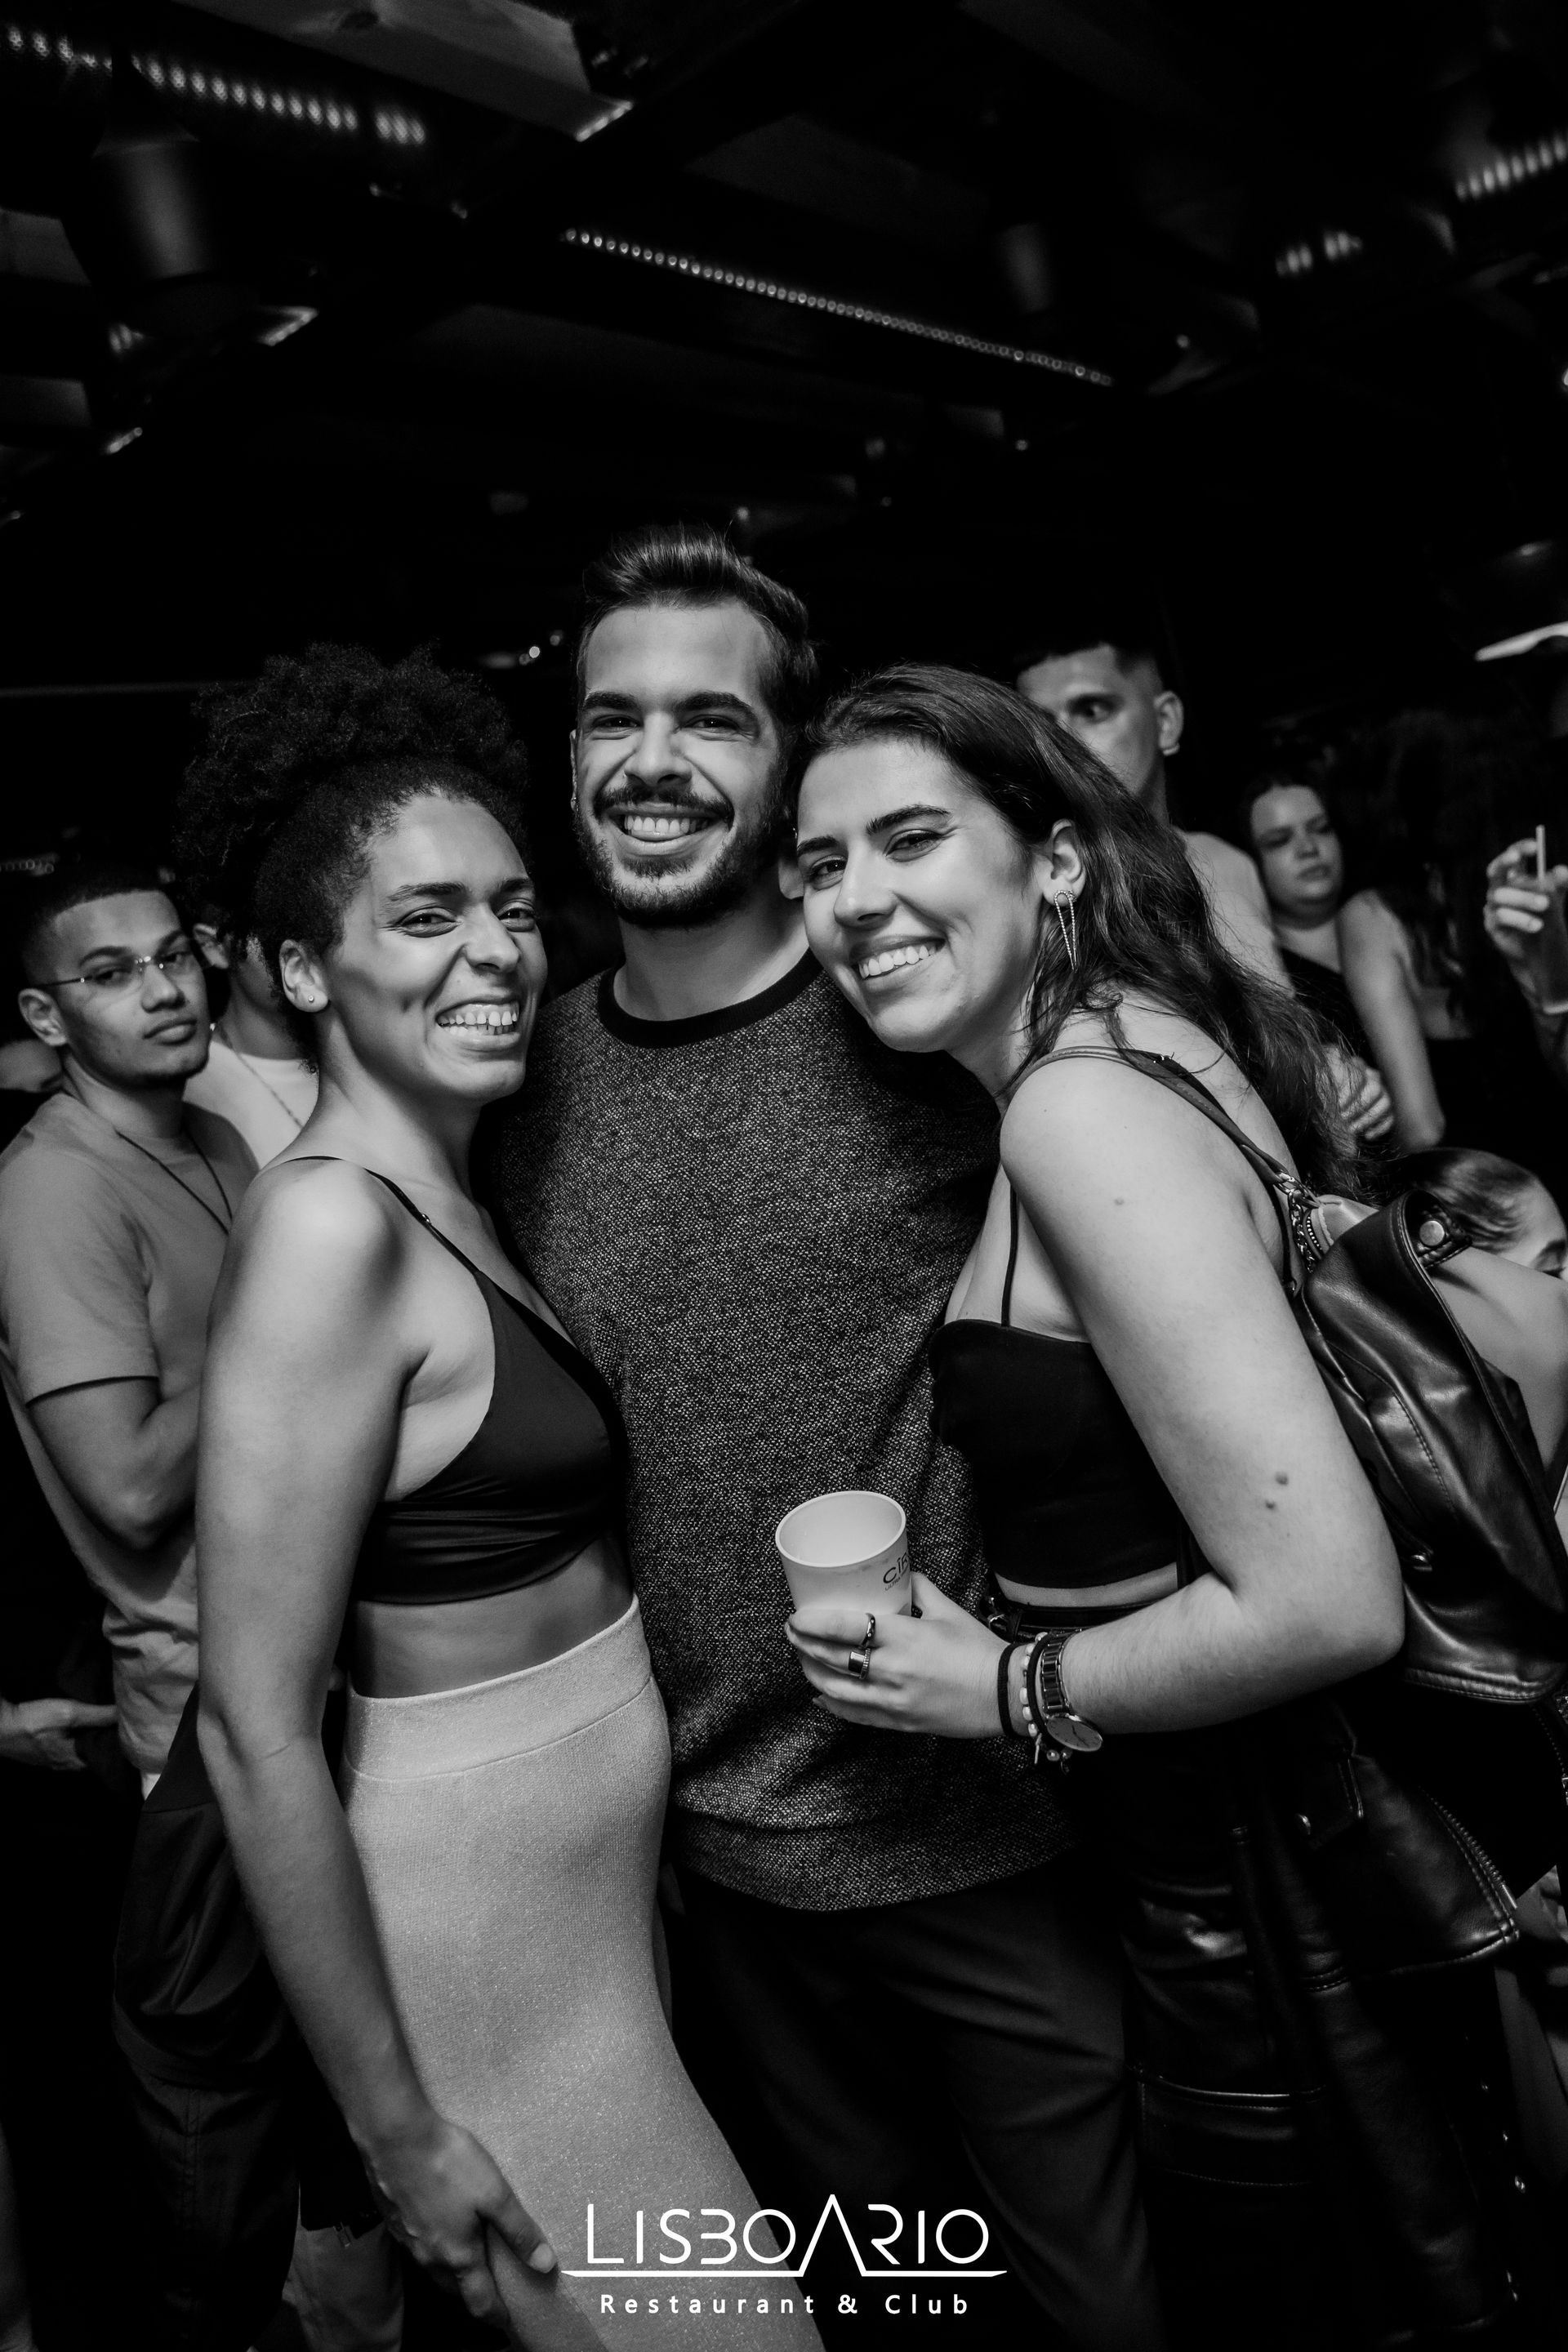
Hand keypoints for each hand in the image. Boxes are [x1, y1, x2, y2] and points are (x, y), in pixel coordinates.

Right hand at [0, 1695, 117, 1770]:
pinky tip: (76, 1727)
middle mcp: (62, 1765)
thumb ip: (97, 1716)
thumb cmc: (33, 1722)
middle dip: (101, 1741)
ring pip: (76, 1751)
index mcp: (73, 1761)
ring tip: (100, 1723)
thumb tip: (123, 1715)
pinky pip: (64, 1747)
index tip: (127, 1732)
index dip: (114, 1745)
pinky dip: (73, 1738)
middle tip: (116, 1725)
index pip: (102, 1758)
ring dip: (86, 1739)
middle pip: (89, 1755)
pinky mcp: (40, 1751)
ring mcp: (49, 1760)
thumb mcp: (69, 1714)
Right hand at [364, 2107, 554, 2332]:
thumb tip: (544, 2264)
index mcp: (457, 2255)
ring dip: (453, 2275)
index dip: (496, 2316)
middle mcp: (430, 2256)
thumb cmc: (447, 2162)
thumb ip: (519, 2230)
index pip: (479, 2301)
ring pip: (434, 2271)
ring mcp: (408, 2240)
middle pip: (454, 2290)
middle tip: (491, 2293)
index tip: (508, 2324)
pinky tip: (440, 2230)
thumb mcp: (494, 2194)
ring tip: (469, 2265)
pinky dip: (434, 2251)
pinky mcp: (395, 2221)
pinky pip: (418, 2249)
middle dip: (473, 2296)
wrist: (394, 2137)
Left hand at [785, 1573, 1002, 1737]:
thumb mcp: (947, 1611)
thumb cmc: (978, 1650)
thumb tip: (901, 1574)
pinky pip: (855, 1715)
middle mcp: (891, 1669)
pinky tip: (821, 1695)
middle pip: (831, 1658)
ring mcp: (893, 1699)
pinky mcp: (898, 1721)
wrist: (1005, 1693)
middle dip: (803, 1644)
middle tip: (791, 1631)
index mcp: (902, 1637)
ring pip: (836, 1689)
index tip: (797, 1616)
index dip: (813, 1622)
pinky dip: (833, 1705)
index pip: (843, 1627)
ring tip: (801, 1659)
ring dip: (812, 1673)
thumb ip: (919, 1589)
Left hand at [1326, 1048, 1393, 1140]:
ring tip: (1351, 1130)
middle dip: (1358, 1108)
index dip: (1348, 1094)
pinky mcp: (1388, 1107)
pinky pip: (1391, 1116)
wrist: (1329, 1104)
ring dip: (1368, 1119)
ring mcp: (1383, 1090)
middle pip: (1375, 1089)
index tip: (1338, 1108)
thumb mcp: (1319, 1087)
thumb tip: (1329, 1103)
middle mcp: (1372, 1075)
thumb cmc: (1323, 1093)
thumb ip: (1323, 1089)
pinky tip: (1367, 1136)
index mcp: (1354, 1065)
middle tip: (1343, 1120)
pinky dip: (1380, 1127)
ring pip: (1386, 1102)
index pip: (1359, 1076)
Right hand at [1484, 841, 1567, 1004]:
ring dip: (1525, 898)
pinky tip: (1538, 926)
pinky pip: (1501, 915)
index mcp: (1515, 878)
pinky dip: (1522, 919)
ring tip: (1545, 906)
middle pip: (1495, 869)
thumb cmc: (1547, 920)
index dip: (1520, 849)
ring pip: (1501, 894)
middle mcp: (1500, 888)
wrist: (1542, 952)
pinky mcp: (1491, 924)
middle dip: (1505, 861)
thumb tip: (1562, 870)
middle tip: (1518, 858)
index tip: (1534, 847)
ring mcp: (1492, 906)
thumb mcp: (1557, 899)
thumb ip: (1559, 884)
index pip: (1513, 857)